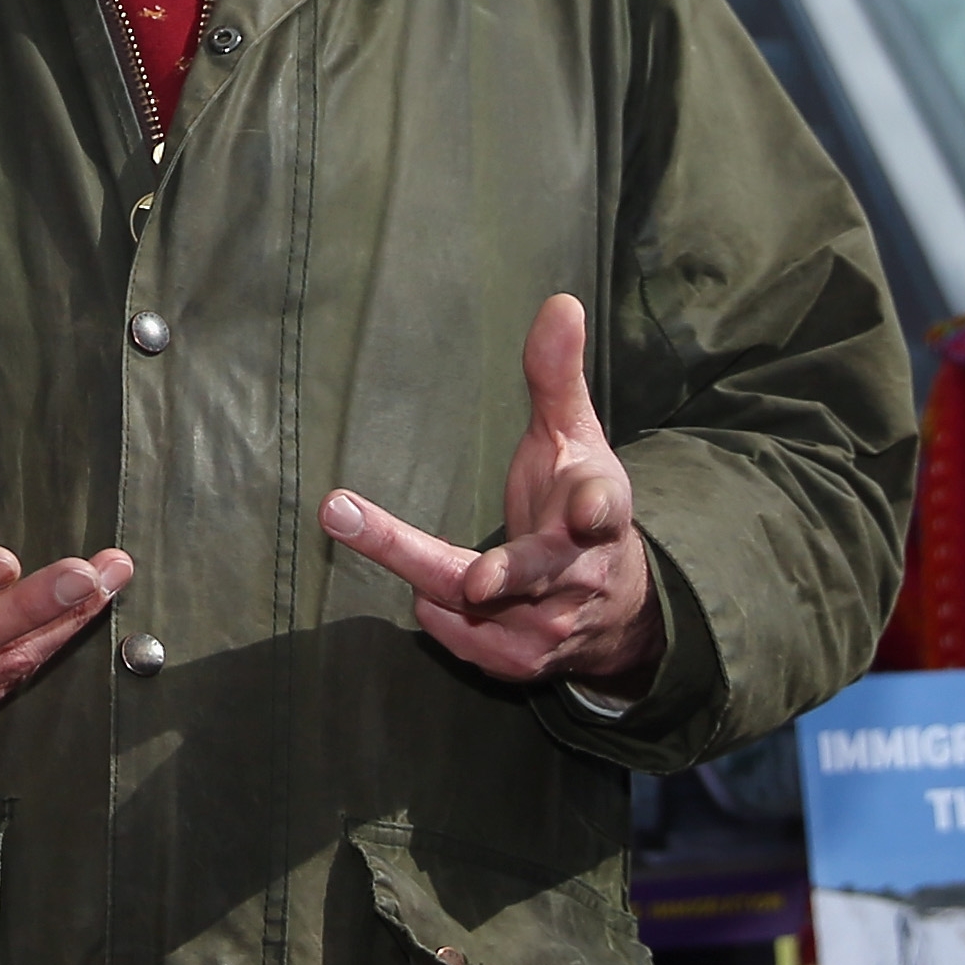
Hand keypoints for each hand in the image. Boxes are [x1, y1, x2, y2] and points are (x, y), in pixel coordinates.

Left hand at [320, 295, 660, 691]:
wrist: (614, 605)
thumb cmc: (579, 503)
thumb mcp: (574, 438)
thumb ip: (556, 375)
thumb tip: (559, 300)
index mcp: (598, 515)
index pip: (605, 512)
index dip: (598, 512)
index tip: (592, 510)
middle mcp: (578, 578)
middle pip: (529, 574)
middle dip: (499, 575)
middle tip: (473, 580)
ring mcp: (551, 628)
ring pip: (469, 608)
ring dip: (419, 574)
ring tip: (351, 520)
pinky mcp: (520, 663)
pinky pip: (453, 635)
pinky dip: (434, 609)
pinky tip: (429, 589)